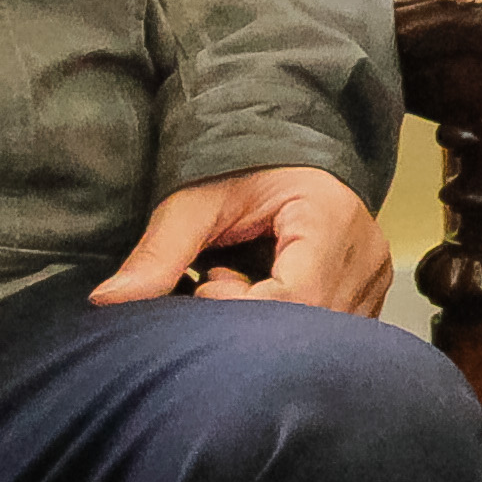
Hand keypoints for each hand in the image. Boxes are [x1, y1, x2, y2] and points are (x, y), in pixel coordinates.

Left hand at [95, 167, 393, 315]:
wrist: (280, 144)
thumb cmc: (240, 164)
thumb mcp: (194, 199)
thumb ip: (159, 251)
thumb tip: (109, 301)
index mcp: (330, 218)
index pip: (296, 296)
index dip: (242, 308)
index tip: (205, 284)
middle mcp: (364, 253)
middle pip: (311, 325)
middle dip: (252, 320)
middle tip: (218, 282)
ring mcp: (372, 278)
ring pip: (321, 337)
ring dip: (271, 326)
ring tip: (242, 281)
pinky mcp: (367, 294)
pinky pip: (331, 333)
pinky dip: (289, 327)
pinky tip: (263, 294)